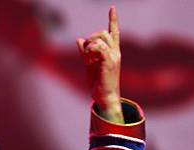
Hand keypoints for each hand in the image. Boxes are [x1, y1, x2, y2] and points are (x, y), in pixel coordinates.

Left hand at [76, 6, 122, 122]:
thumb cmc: (99, 82)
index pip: (114, 32)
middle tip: (85, 52)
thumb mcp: (89, 65)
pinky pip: (99, 47)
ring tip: (87, 57)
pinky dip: (90, 50)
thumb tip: (78, 40)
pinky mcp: (109, 62)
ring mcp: (113, 57)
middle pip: (104, 33)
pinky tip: (88, 59)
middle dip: (91, 37)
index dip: (113, 20)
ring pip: (101, 38)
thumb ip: (85, 53)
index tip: (112, 8)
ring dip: (89, 45)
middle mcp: (115, 52)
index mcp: (112, 52)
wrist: (105, 96)